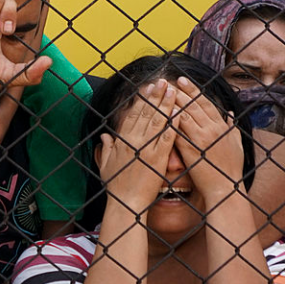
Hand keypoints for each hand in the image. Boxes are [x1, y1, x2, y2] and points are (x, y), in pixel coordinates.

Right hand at [98, 79, 177, 212]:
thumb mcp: (106, 164)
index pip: (133, 114)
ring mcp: (146, 149)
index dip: (141, 99)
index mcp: (122, 140)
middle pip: (146, 113)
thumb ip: (106, 147)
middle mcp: (134, 141)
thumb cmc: (116, 186)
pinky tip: (179, 113)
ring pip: (157, 121)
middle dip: (155, 95)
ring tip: (172, 90)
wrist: (126, 203)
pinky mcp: (157, 159)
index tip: (148, 87)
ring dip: (165, 104)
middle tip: (163, 80)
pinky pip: (167, 138)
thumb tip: (105, 136)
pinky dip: (173, 125)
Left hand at [173, 77, 243, 201]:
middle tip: (168, 81)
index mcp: (221, 127)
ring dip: (173, 102)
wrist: (225, 188)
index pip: (205, 103)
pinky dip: (170, 122)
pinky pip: (178, 132)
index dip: (193, 90)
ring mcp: (202, 139)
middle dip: (180, 91)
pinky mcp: (191, 150)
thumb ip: (232, 127)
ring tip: (162, 93)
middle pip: (193, 105)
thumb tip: (230, 113)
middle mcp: (212, 130)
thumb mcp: (236, 144)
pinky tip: (161, 114)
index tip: (183, 81)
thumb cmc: (231, 168)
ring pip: (185, 115)